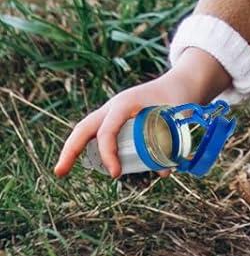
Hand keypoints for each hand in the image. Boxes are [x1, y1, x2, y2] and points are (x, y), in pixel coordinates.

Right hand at [53, 48, 230, 178]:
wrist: (183, 81)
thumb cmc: (180, 97)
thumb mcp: (179, 118)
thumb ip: (174, 142)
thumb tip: (164, 172)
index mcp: (126, 103)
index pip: (108, 130)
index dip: (108, 153)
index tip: (116, 174)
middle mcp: (114, 106)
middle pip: (84, 127)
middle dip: (70, 150)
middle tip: (59, 173)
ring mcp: (113, 111)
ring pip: (86, 128)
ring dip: (74, 148)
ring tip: (63, 169)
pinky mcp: (116, 118)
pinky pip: (97, 132)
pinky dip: (88, 145)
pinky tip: (87, 162)